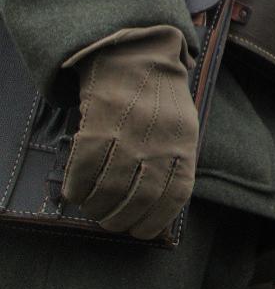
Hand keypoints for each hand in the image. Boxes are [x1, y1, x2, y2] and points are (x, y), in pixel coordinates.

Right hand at [61, 25, 197, 239]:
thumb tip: (162, 208)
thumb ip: (176, 162)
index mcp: (184, 145)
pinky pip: (84, 169)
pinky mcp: (100, 124)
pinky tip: (74, 192)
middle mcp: (159, 142)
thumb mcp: (184, 128)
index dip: (156, 222)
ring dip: (96, 208)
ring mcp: (129, 134)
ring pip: (108, 189)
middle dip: (121, 220)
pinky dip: (76, 188)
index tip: (141, 232)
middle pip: (139, 199)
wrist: (139, 56)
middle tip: (111, 222)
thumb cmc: (162, 99)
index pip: (175, 196)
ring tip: (92, 209)